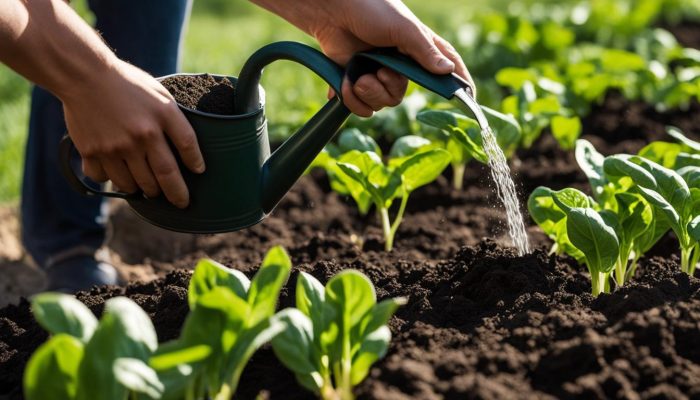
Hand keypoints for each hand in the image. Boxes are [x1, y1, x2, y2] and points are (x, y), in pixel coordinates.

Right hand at [62, 59, 204, 207]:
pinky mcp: (92, 152)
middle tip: (179, 200)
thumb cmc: (127, 85)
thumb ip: (173, 120)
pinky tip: (116, 173)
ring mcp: (115, 146)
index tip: (199, 172)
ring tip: (148, 188)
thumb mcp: (159, 94)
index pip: (188, 146)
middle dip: (174, 193)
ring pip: (134, 185)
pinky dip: (111, 180)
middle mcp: (141, 134)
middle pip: (164, 176)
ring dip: (144, 190)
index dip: (196, 163)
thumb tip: (188, 150)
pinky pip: (105, 179)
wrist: (84, 75)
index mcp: (161, 115)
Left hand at [254, 0, 472, 116]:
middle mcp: (398, 64)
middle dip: (387, 88)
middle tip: (378, 72)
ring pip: (380, 103)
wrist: (331, 9)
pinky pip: (359, 106)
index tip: (470, 99)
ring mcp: (375, 73)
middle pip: (401, 95)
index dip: (458, 84)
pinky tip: (346, 83)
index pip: (445, 68)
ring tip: (358, 76)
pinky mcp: (354, 80)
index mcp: (417, 48)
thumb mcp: (404, 28)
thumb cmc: (371, 9)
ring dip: (368, 93)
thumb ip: (425, 51)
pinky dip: (351, 99)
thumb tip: (447, 72)